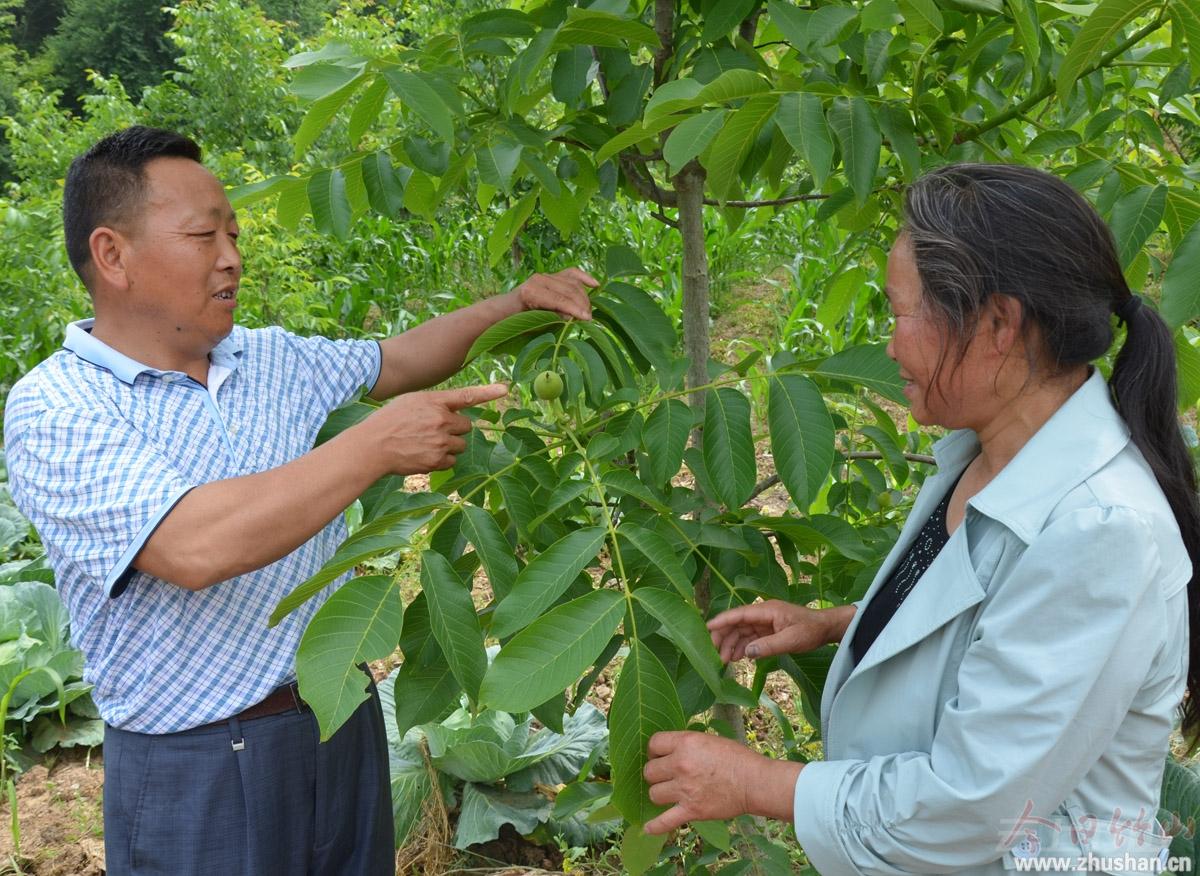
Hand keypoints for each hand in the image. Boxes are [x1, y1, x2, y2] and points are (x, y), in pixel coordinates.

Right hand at [365, 383, 507, 474]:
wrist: (372, 446)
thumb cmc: (388, 422)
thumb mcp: (410, 402)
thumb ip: (434, 404)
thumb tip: (453, 412)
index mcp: (434, 402)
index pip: (466, 395)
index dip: (488, 392)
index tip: (505, 390)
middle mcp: (441, 420)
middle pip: (466, 426)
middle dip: (455, 430)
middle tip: (434, 431)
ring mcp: (441, 441)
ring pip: (460, 445)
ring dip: (449, 446)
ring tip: (426, 444)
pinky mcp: (437, 460)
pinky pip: (452, 461)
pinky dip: (442, 460)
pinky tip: (424, 455)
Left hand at [510, 267, 597, 320]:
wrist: (511, 307)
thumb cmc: (521, 320)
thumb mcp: (535, 323)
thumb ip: (553, 318)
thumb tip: (573, 317)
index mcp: (531, 292)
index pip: (559, 300)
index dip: (575, 309)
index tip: (587, 319)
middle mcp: (539, 279)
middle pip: (568, 290)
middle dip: (582, 304)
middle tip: (589, 318)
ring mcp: (546, 274)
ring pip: (572, 282)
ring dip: (584, 297)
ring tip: (588, 311)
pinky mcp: (553, 274)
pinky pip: (572, 273)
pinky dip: (584, 278)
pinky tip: (596, 285)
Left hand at [643, 731, 800, 833]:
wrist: (753, 782)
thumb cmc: (736, 758)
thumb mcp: (708, 740)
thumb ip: (686, 744)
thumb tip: (670, 750)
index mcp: (685, 743)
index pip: (653, 744)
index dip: (654, 751)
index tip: (658, 756)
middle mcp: (681, 765)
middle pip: (649, 771)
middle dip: (656, 773)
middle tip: (666, 776)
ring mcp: (684, 789)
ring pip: (654, 794)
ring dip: (660, 794)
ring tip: (669, 793)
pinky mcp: (691, 810)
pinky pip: (665, 821)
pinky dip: (655, 826)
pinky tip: (647, 828)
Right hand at [707, 599, 839, 661]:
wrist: (826, 629)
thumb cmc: (811, 631)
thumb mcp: (791, 640)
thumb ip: (768, 645)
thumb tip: (746, 652)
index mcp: (766, 610)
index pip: (739, 614)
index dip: (722, 621)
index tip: (706, 629)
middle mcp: (762, 614)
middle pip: (736, 624)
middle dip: (724, 637)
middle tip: (715, 654)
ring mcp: (764, 623)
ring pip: (741, 632)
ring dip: (732, 645)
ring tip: (724, 660)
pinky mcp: (768, 631)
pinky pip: (750, 638)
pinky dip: (742, 647)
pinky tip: (737, 657)